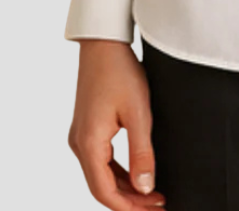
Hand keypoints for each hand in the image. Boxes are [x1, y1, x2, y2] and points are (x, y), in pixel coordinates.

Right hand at [68, 40, 166, 209]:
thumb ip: (142, 153)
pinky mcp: (87, 128)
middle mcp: (80, 144)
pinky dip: (118, 172)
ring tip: (152, 194)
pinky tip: (137, 174)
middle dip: (130, 201)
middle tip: (158, 205)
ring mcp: (81, 136)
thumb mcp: (139, 113)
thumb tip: (145, 188)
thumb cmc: (120, 72)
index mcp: (89, 143)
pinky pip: (101, 160)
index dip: (128, 208)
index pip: (105, 192)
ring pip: (101, 175)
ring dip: (125, 187)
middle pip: (102, 187)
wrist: (103, 44)